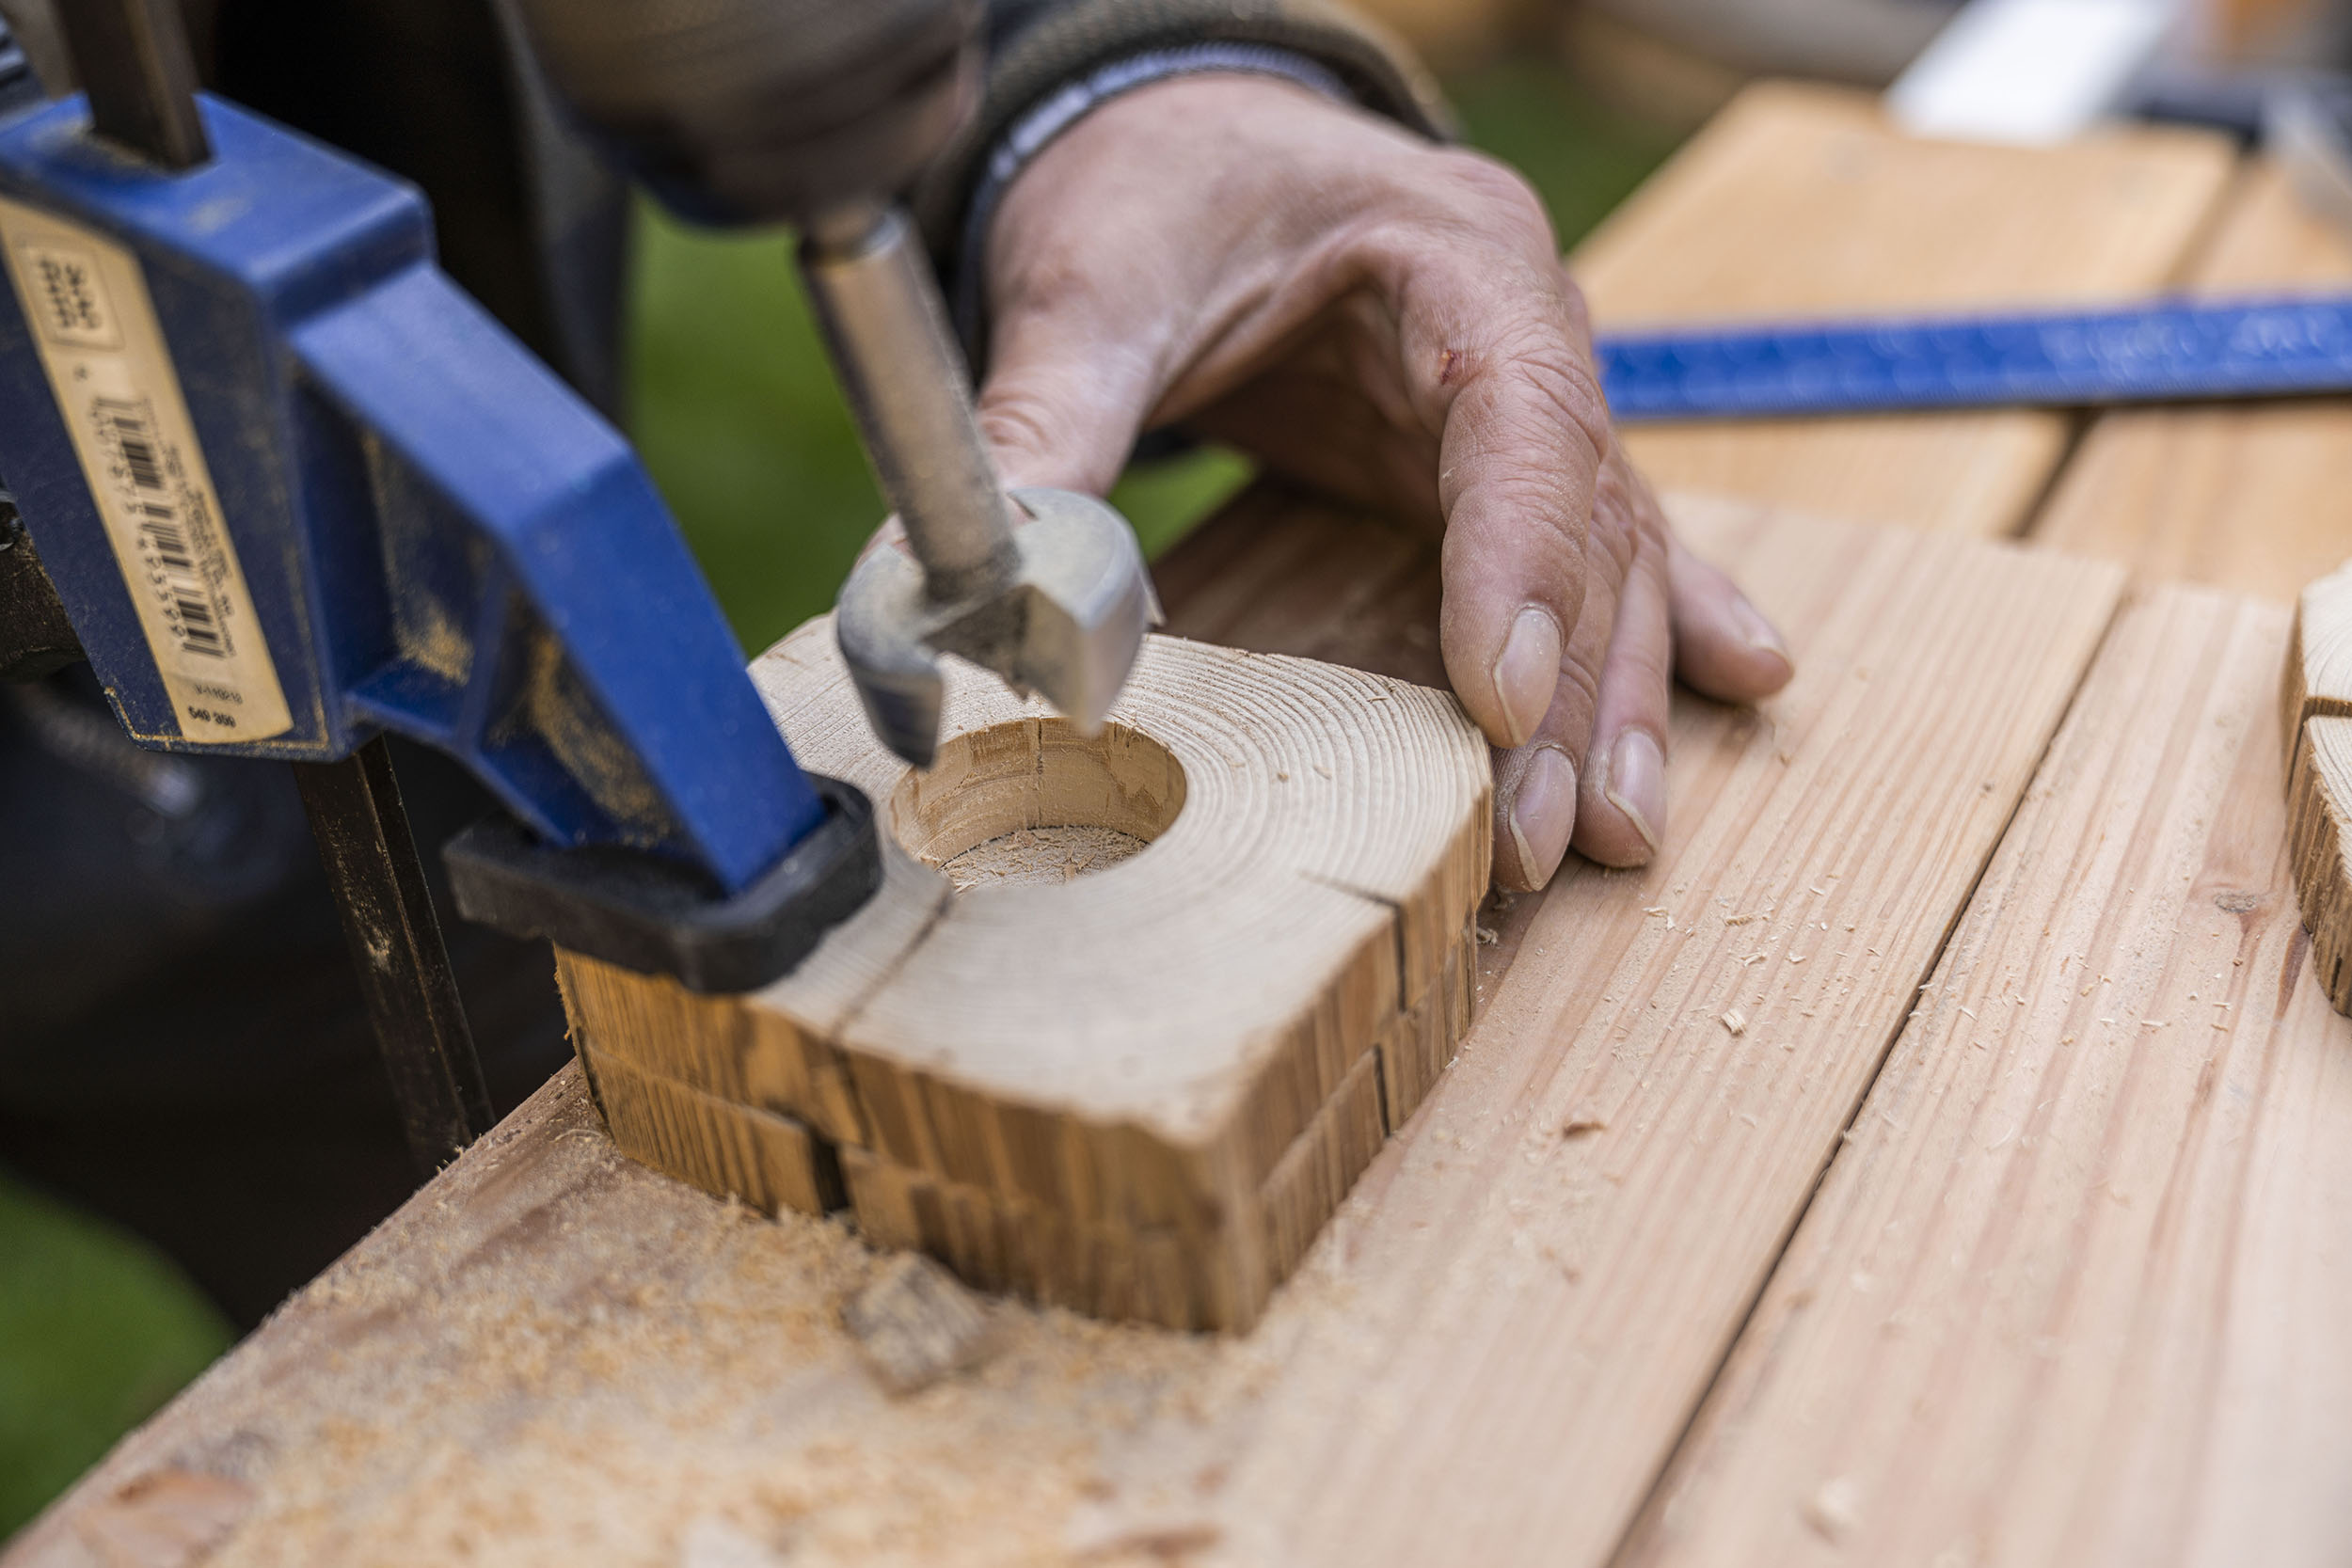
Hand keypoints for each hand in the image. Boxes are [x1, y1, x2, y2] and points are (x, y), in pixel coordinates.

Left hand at [976, 73, 1793, 889]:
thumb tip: (977, 592)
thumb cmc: (1151, 184)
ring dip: (1617, 697)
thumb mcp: (1087, 284)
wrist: (1177, 137)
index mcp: (1454, 258)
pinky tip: (1742, 681)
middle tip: (1548, 833)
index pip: (1525, 417)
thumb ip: (1043, 426)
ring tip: (1620, 831)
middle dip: (1572, 685)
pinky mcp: (1488, 458)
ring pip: (1609, 554)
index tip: (1498, 700)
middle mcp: (1523, 331)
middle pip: (1585, 517)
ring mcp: (1526, 396)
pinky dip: (1656, 624)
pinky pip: (1597, 541)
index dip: (1521, 562)